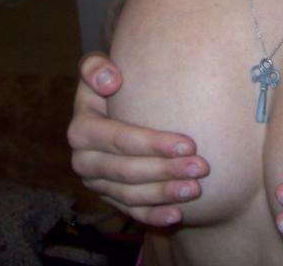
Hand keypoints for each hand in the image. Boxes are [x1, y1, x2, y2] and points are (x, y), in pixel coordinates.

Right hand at [67, 51, 209, 226]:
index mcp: (81, 129)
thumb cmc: (111, 80)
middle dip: (166, 170)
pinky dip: (153, 216)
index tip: (189, 143)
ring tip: (196, 188)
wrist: (109, 101)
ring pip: (131, 195)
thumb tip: (110, 81)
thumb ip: (95, 67)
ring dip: (165, 194)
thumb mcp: (96, 67)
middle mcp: (84, 160)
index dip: (153, 144)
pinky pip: (131, 211)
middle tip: (201, 167)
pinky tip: (178, 215)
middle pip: (127, 171)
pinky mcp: (108, 196)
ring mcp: (96, 182)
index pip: (119, 139)